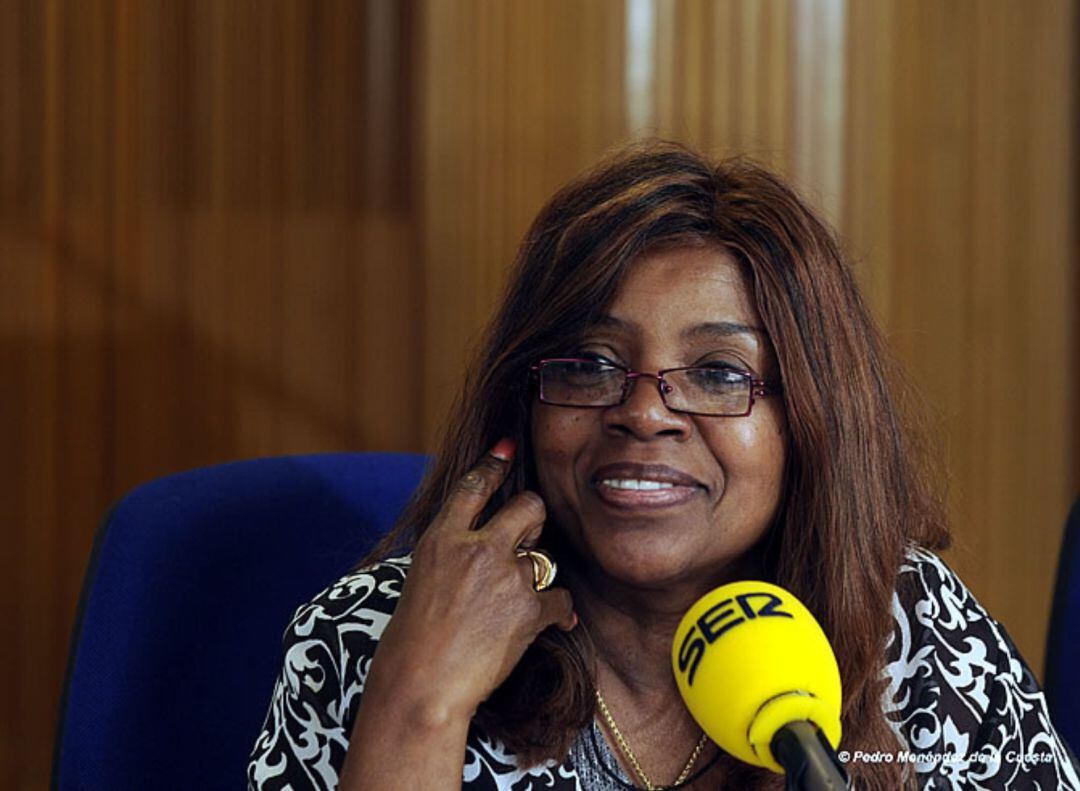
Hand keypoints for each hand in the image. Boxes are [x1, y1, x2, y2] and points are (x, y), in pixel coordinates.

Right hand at [364, 439, 575, 726]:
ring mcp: (505, 576)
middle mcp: (475, 548)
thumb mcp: (422, 579)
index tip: (508, 447)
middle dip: (535, 517)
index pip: (473, 488)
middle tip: (528, 538)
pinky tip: (546, 625)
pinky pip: (560, 598)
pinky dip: (556, 613)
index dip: (493, 464)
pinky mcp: (528, 608)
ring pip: (544, 559)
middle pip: (528, 507)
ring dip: (535, 580)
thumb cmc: (415, 641)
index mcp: (441, 538)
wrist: (422, 684)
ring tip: (511, 609)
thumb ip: (453, 553)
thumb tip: (484, 541)